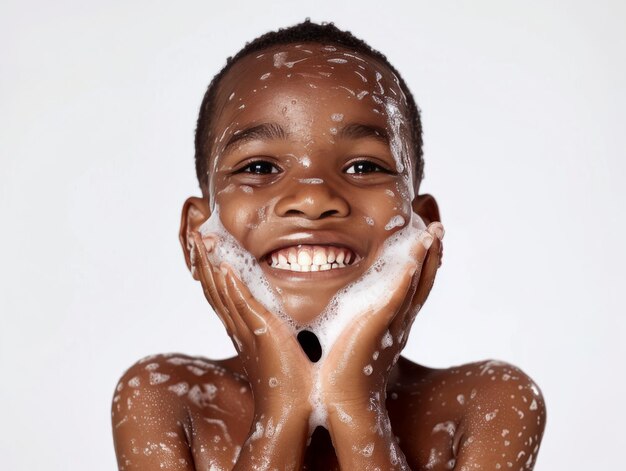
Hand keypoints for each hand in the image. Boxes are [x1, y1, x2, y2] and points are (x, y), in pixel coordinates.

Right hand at [190, 231, 312, 412]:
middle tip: (192, 235)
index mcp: (241, 327)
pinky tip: (223, 268)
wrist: (291, 406)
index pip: (220, 292)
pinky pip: (242, 305)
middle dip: (202, 261)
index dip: (208, 269)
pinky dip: (231, 287)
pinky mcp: (262, 332)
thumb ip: (273, 326)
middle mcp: (238, 326)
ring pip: (221, 292)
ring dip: (209, 266)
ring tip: (199, 241)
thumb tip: (281, 313)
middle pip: (213, 288)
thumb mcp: (279, 344)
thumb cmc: (289, 380)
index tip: (202, 247)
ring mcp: (247, 329)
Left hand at [320, 222, 444, 407]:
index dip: (420, 263)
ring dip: (427, 255)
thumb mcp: (342, 337)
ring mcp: (394, 323)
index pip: (410, 287)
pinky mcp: (382, 325)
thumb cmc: (335, 373)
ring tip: (433, 230)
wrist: (336, 402)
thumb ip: (343, 319)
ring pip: (417, 282)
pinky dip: (412, 270)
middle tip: (437, 226)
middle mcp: (398, 321)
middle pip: (422, 280)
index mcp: (389, 322)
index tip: (423, 238)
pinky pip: (402, 292)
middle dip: (431, 253)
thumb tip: (329, 306)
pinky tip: (417, 249)